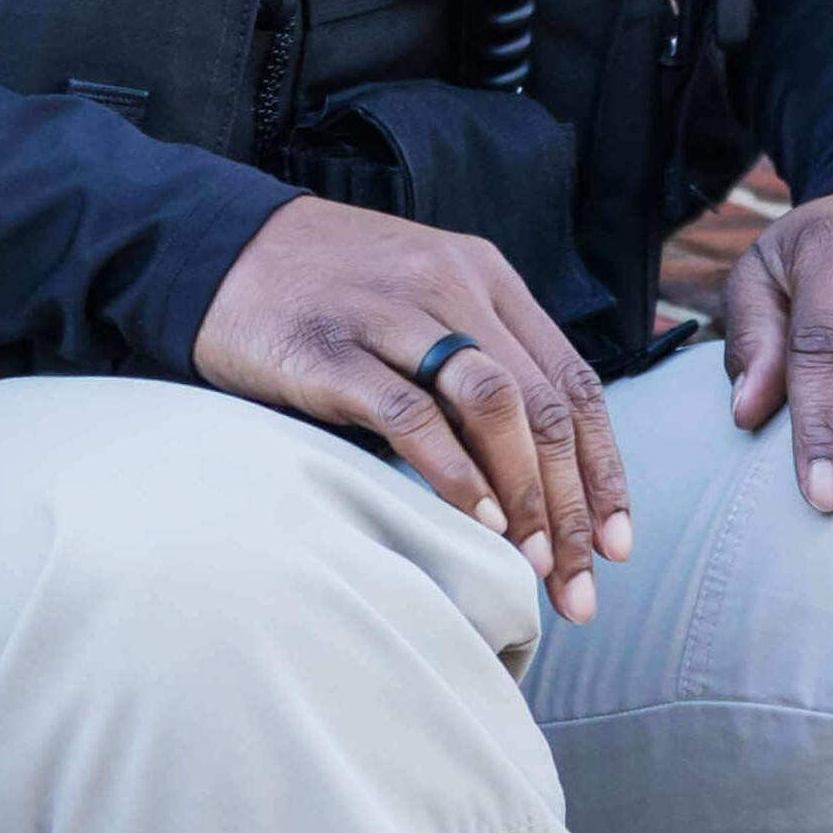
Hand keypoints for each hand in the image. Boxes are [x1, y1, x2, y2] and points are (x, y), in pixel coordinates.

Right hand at [193, 196, 626, 614]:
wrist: (214, 247)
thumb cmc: (326, 292)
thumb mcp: (421, 301)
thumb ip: (476, 360)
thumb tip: (537, 473)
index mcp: (486, 276)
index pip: (575, 381)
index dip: (604, 470)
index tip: (618, 545)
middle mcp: (451, 286)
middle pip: (543, 404)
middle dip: (574, 505)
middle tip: (581, 586)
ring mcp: (390, 313)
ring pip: (494, 404)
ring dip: (524, 493)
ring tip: (533, 563)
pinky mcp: (330, 349)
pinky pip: (410, 412)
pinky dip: (452, 471)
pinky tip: (473, 520)